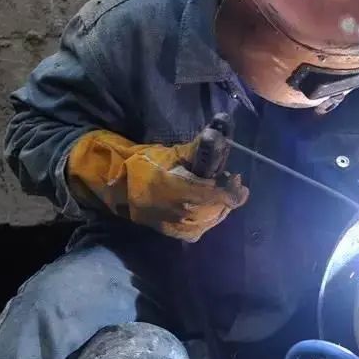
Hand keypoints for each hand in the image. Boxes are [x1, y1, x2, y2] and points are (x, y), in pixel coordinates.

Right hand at [67, 130, 248, 241]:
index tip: (237, 178)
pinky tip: (207, 205)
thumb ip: (201, 146)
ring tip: (217, 190)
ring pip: (213, 219)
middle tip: (229, 180)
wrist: (121, 188)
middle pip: (221, 209)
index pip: (224, 199)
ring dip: (219, 204)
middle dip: (228, 194)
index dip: (234, 190)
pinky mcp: (178, 235)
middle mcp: (187, 217)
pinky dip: (208, 216)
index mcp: (186, 196)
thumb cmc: (147, 166)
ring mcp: (183, 229)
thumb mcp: (175, 154)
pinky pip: (202, 227)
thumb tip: (223, 123)